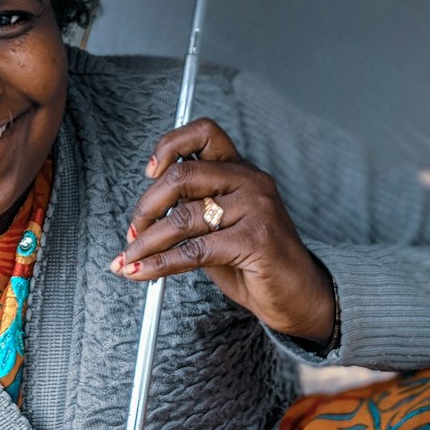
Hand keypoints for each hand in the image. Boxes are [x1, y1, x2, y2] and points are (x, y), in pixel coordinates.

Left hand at [110, 117, 335, 344]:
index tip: (149, 172)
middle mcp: (250, 181)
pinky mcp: (256, 239)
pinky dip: (160, 263)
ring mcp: (256, 208)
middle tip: (133, 232)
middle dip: (147, 206)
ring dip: (147, 242)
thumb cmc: (254, 263)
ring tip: (129, 259)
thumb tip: (141, 221)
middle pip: (182, 175)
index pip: (203, 133)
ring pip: (183, 217)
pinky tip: (143, 272)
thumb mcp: (217, 230)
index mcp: (240, 170)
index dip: (169, 146)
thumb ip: (189, 214)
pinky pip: (194, 250)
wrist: (299, 296)